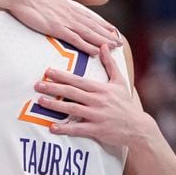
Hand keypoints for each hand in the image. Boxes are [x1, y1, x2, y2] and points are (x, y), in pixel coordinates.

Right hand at [11, 0, 121, 55]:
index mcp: (66, 5)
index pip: (87, 16)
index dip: (100, 23)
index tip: (110, 29)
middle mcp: (69, 13)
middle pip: (92, 26)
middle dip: (107, 34)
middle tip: (119, 41)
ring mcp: (64, 21)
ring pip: (89, 33)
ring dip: (103, 41)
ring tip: (115, 47)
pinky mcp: (57, 28)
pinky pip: (76, 39)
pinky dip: (87, 46)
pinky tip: (96, 52)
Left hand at [34, 45, 149, 145]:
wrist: (138, 127)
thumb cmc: (125, 103)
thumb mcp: (119, 81)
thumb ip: (110, 64)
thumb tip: (103, 45)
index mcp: (100, 89)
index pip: (78, 80)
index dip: (62, 76)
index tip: (48, 71)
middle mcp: (97, 101)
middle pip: (72, 93)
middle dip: (53, 88)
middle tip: (37, 85)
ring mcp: (97, 115)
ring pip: (72, 109)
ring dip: (55, 105)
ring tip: (40, 102)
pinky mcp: (97, 130)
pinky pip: (78, 129)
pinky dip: (65, 128)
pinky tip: (52, 127)